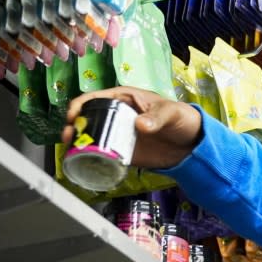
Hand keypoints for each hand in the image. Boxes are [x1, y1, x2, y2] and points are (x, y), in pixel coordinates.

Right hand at [64, 87, 202, 169]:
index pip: (96, 98)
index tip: (72, 116)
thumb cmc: (182, 119)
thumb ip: (156, 118)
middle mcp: (117, 116)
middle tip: (69, 137)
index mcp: (125, 98)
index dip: (80, 105)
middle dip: (74, 126)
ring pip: (92, 137)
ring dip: (79, 143)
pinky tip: (85, 163)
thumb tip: (140, 124)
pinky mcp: (122, 152)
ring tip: (71, 151)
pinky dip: (92, 158)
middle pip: (87, 118)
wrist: (193, 144)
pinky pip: (103, 154)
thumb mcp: (171, 113)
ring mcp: (118, 134)